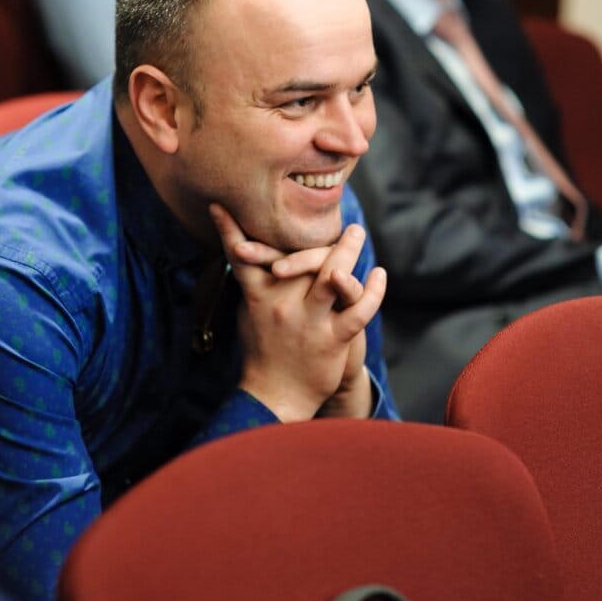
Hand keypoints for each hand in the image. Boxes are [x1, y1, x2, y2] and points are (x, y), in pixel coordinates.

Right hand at [210, 204, 385, 421]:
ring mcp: (308, 321)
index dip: (232, 228)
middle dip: (322, 235)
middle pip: (302, 257)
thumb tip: (247, 251)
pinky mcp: (332, 340)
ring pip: (333, 276)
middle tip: (342, 219)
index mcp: (258, 296)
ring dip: (349, 251)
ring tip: (358, 234)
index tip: (222, 203)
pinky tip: (379, 275)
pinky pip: (358, 310)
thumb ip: (253, 282)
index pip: (243, 255)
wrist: (274, 397)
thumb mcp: (248, 313)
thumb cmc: (262, 350)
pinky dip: (372, 290)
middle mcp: (281, 304)